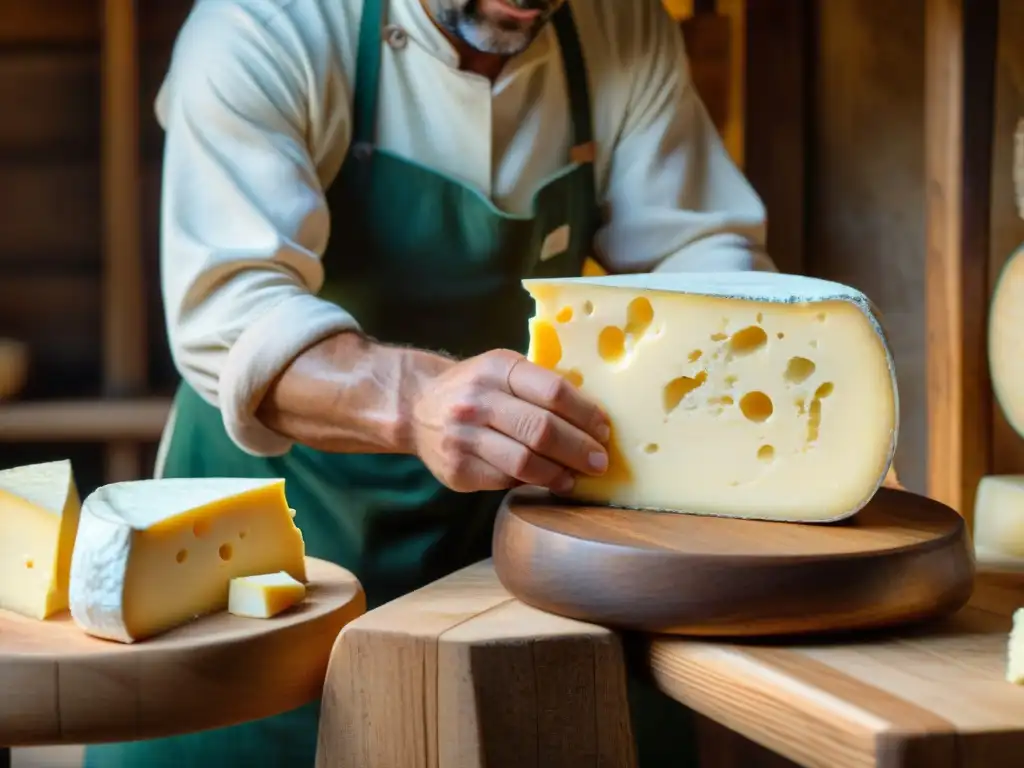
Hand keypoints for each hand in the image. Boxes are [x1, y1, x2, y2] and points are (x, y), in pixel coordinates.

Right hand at [411, 349, 609, 492]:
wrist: (417, 406)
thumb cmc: (476, 388)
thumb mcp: (503, 370)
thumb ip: (539, 386)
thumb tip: (593, 419)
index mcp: (497, 368)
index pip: (554, 392)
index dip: (586, 414)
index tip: (604, 430)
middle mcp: (477, 400)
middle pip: (542, 429)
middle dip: (579, 449)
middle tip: (599, 461)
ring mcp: (464, 437)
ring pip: (525, 461)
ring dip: (559, 472)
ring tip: (576, 477)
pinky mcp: (458, 469)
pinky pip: (505, 480)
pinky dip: (534, 482)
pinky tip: (550, 482)